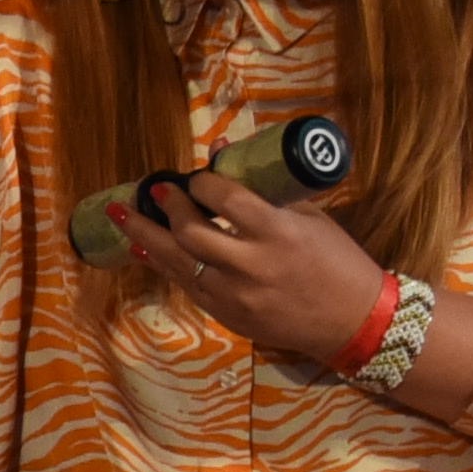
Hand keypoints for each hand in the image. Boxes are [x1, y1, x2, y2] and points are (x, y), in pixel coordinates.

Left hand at [115, 170, 393, 368]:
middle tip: (154, 189)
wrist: (353, 321)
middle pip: (192, 234)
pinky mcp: (227, 316)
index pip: (228, 201)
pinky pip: (185, 285)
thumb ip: (264, 189)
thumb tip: (220, 151)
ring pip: (177, 263)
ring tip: (119, 213)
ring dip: (145, 236)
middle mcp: (252, 266)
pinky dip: (162, 264)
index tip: (192, 176)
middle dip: (166, 207)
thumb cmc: (337, 261)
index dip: (202, 184)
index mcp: (279, 235)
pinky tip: (143, 247)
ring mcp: (235, 296)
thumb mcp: (310, 218)